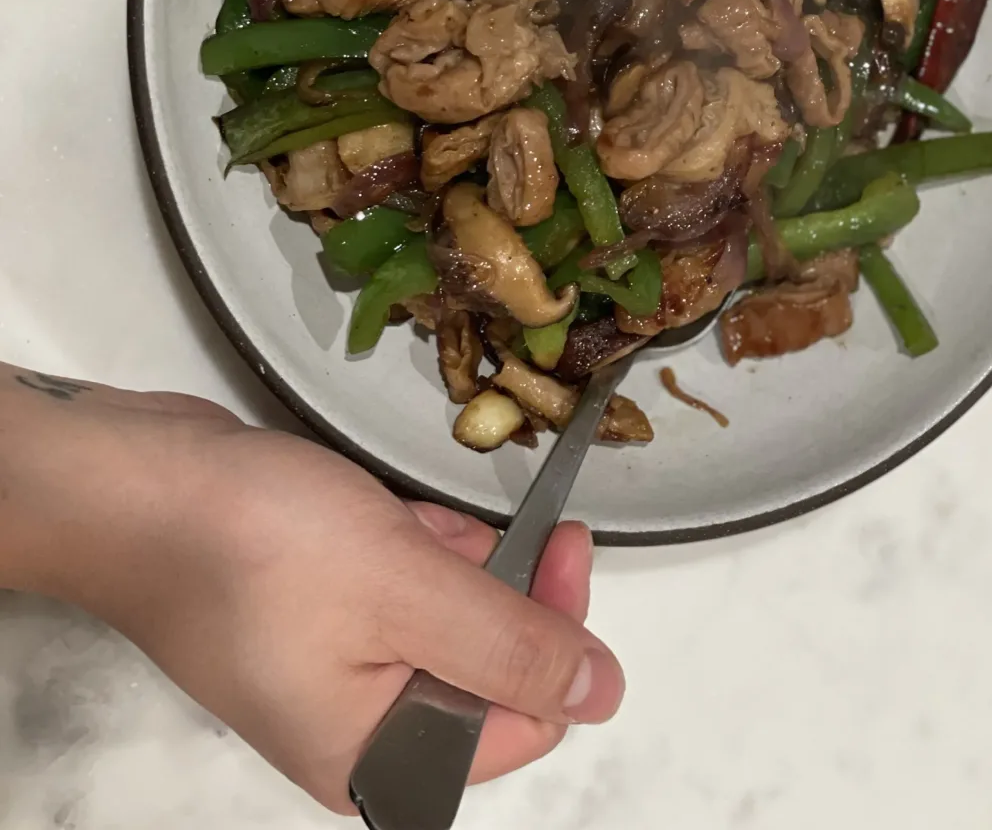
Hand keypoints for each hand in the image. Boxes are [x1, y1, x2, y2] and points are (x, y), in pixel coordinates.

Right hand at [0, 367, 622, 812]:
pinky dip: (413, 547)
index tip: (567, 541)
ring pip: (443, 617)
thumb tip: (605, 694)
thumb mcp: (407, 592)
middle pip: (485, 669)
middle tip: (532, 517)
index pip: (521, 719)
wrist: (132, 486)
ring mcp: (328, 665)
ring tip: (429, 518)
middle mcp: (356, 727)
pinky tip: (396, 512)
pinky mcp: (309, 607)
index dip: (559, 635)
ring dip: (459, 561)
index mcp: (377, 758)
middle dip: (509, 589)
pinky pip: (395, 586)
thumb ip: (512, 646)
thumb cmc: (260, 546)